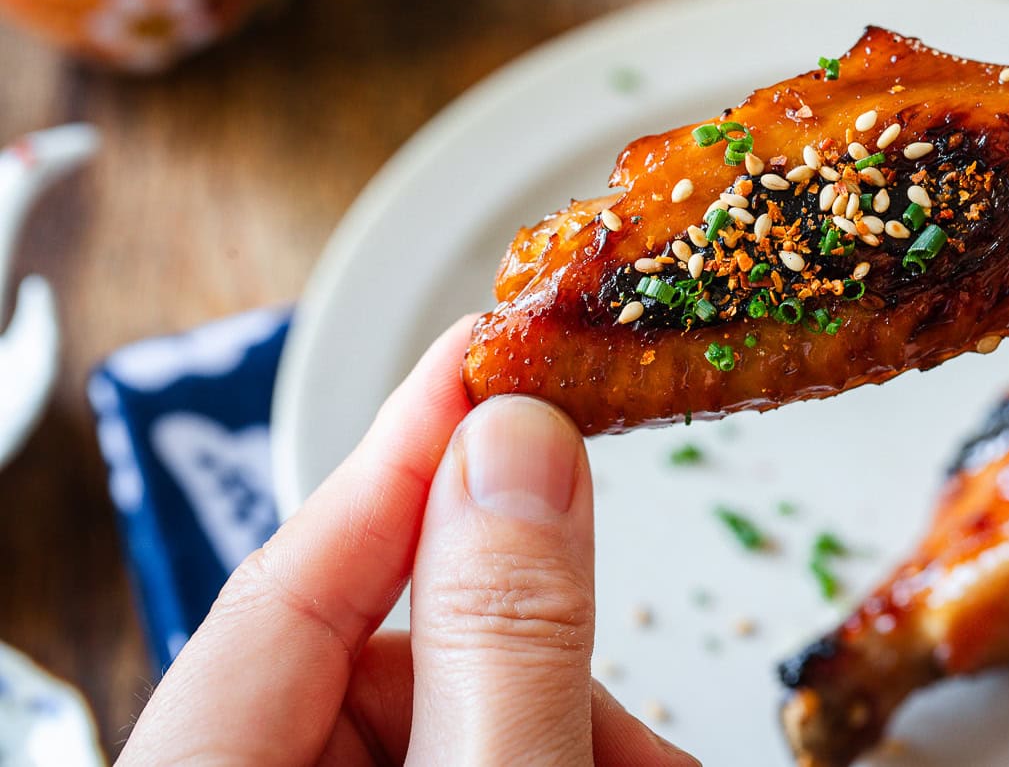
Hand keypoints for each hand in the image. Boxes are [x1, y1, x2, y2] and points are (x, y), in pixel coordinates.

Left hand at [120, 317, 697, 766]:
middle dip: (543, 652)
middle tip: (633, 697)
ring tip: (654, 764)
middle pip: (396, 650)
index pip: (290, 577)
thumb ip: (502, 639)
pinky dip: (564, 752)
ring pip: (459, 705)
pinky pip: (475, 752)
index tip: (490, 347)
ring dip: (578, 720)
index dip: (404, 450)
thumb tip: (515, 447)